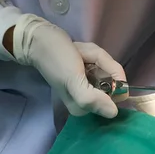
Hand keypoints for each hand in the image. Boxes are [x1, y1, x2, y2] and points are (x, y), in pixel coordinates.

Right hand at [8, 14, 126, 117]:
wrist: (41, 40)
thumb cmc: (57, 59)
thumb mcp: (73, 80)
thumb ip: (91, 99)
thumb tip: (114, 113)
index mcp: (83, 107)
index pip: (114, 96)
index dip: (110, 75)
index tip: (92, 66)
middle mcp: (87, 100)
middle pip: (113, 81)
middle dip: (101, 63)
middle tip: (83, 58)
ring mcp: (88, 86)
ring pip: (108, 70)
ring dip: (97, 56)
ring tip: (80, 53)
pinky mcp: (88, 74)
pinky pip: (103, 63)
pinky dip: (95, 54)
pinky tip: (81, 53)